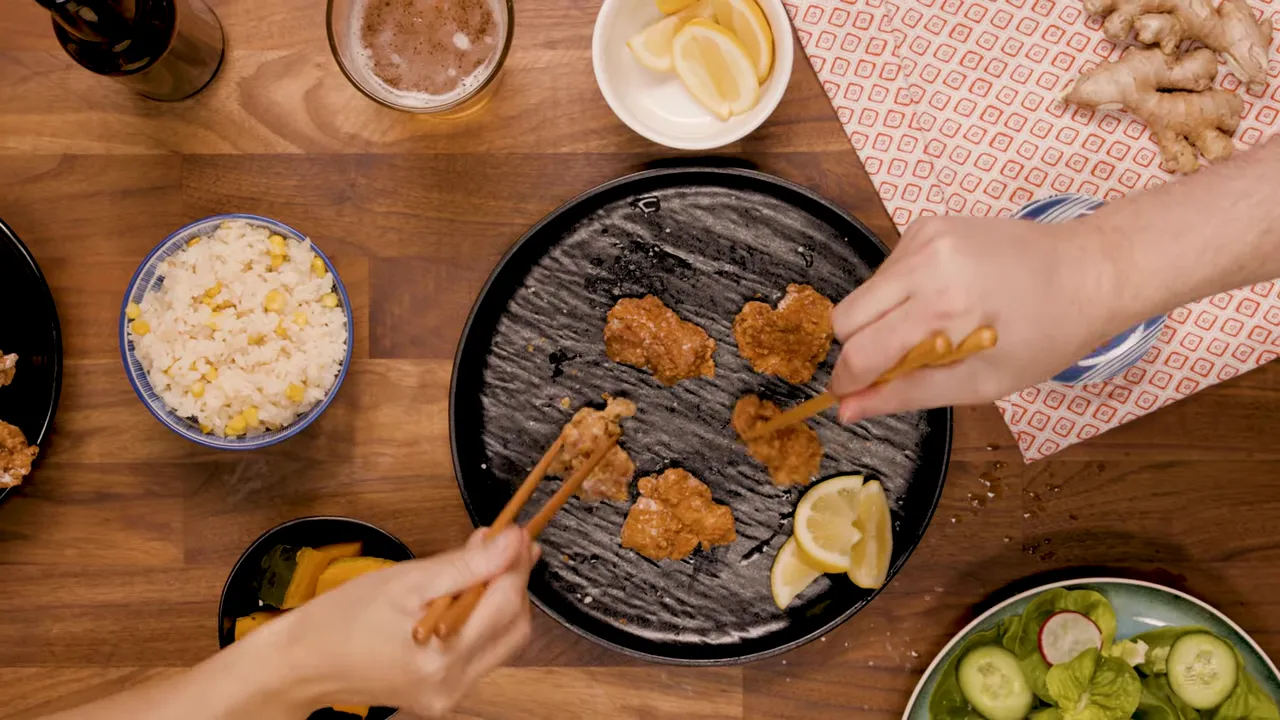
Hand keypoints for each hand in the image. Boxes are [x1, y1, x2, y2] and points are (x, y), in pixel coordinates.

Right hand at [257, 527, 536, 717]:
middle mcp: (451, 684)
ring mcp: (450, 694)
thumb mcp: (406, 580)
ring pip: (504, 640)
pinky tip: (466, 596)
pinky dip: (483, 621)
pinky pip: (483, 653)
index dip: (516, 563)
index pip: (506, 602)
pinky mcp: (445, 695)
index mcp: (440, 657)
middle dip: (512, 582)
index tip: (517, 532)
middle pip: (514, 625)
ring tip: (480, 566)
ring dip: (501, 600)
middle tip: (499, 546)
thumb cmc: (343, 619)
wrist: (305, 662)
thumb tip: (510, 544)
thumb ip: (465, 564)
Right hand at [829, 215, 1127, 422]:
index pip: (860, 350)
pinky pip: (886, 271)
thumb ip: (908, 394)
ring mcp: (924, 237)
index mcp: (944, 307)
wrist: (1088, 269)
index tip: (849, 397)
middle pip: (845, 317)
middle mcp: (926, 262)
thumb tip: (848, 411)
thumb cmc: (1046, 334)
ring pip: (862, 294)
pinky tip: (940, 301)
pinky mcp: (925, 224)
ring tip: (930, 331)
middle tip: (897, 366)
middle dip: (859, 349)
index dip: (848, 381)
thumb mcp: (981, 382)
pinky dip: (899, 295)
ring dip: (881, 321)